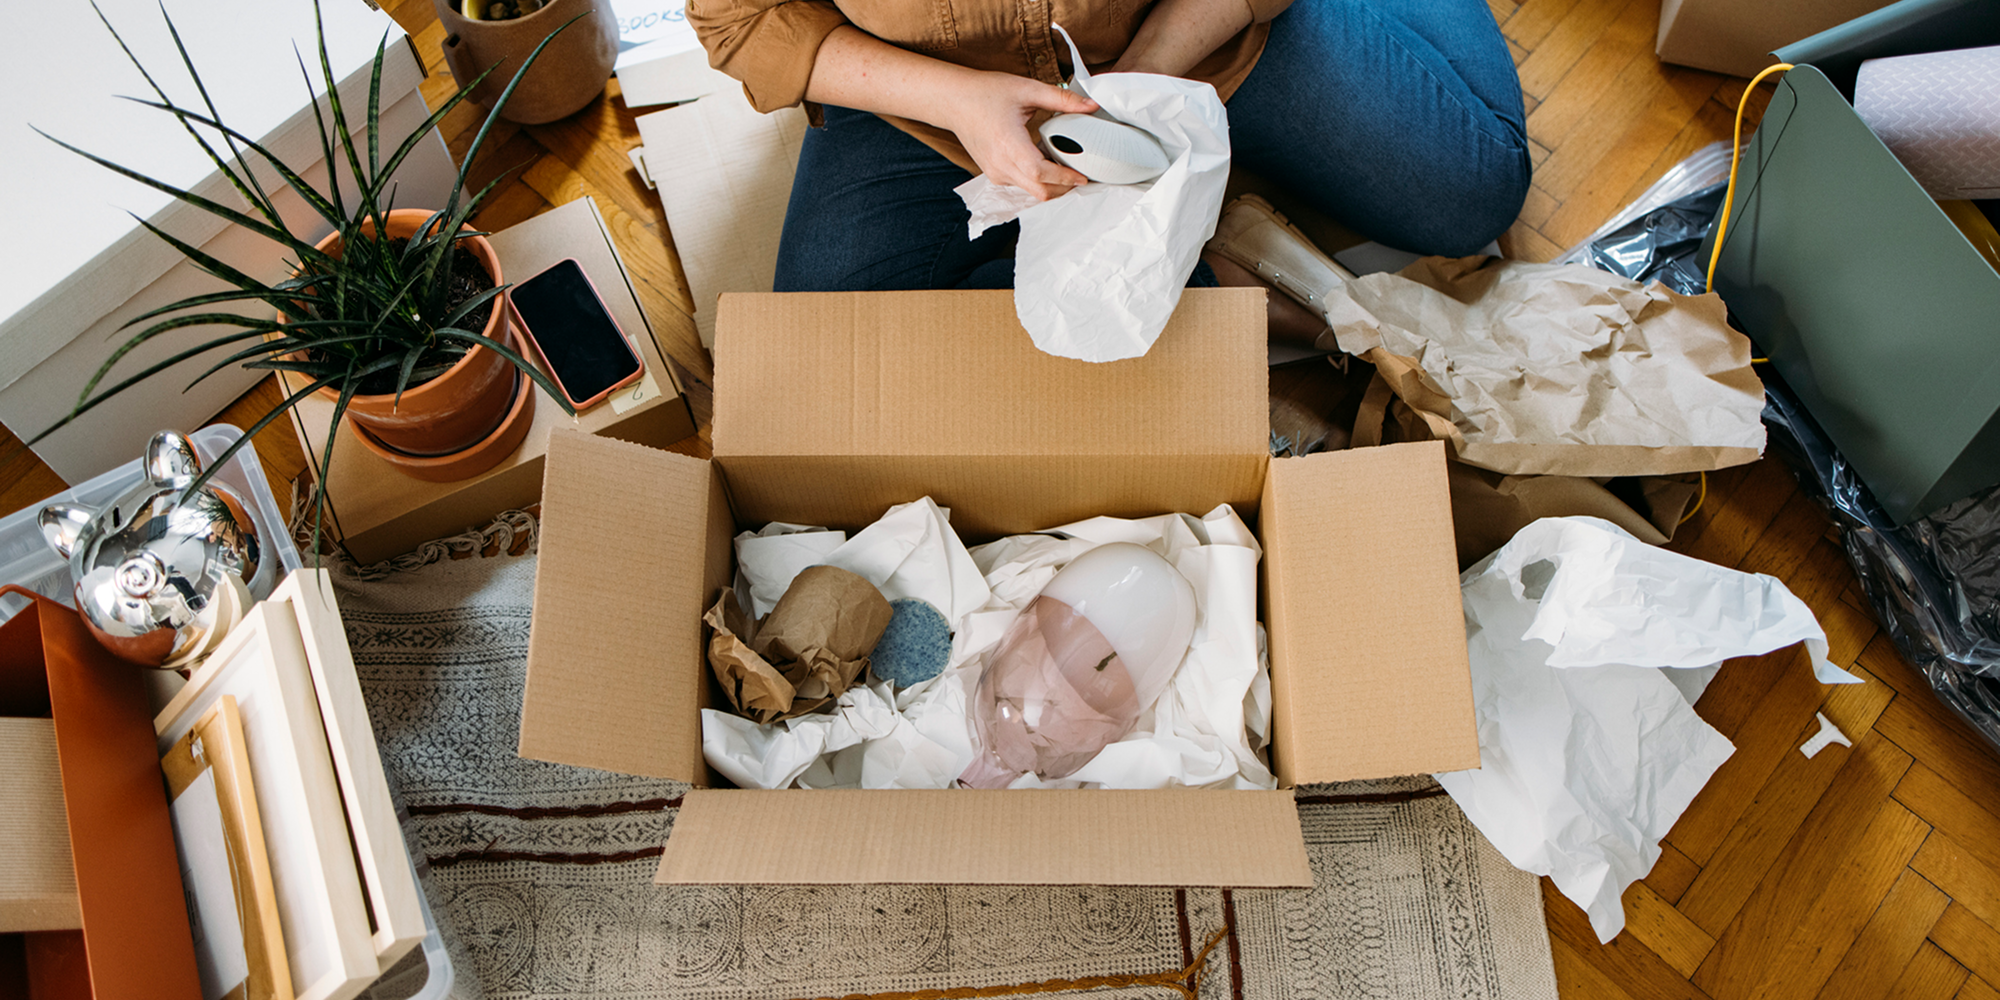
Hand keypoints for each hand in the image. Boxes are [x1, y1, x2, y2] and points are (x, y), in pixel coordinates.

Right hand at [938, 72, 1098, 200]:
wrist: (954, 101)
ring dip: (1051, 185)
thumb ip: (1062, 99)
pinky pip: (1021, 185)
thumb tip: (1091, 106)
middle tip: (1081, 176)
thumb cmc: (986, 92)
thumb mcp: (1027, 89)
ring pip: (1031, 192)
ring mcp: (996, 173)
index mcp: (1009, 145)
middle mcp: (1001, 165)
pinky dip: (1037, 180)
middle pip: (1040, 191)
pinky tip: (1046, 163)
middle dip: (1064, 188)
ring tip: (1066, 167)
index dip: (1065, 179)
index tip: (1083, 177)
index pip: (1042, 174)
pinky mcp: (994, 174)